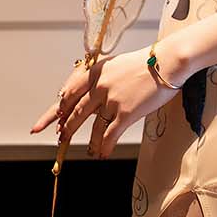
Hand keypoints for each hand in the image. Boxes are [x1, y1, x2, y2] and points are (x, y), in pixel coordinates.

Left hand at [30, 45, 183, 158]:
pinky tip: (102, 154)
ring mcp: (111, 100)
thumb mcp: (115, 65)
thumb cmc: (145, 64)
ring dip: (88, 142)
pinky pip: (109, 135)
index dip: (56, 110)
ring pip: (92, 127)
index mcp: (94, 73)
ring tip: (89, 151)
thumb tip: (88, 98)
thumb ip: (100, 79)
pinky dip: (103, 147)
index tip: (49, 121)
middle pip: (75, 112)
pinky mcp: (125, 113)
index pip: (68, 94)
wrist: (167, 62)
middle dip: (67, 128)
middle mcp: (98, 86)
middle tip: (60, 139)